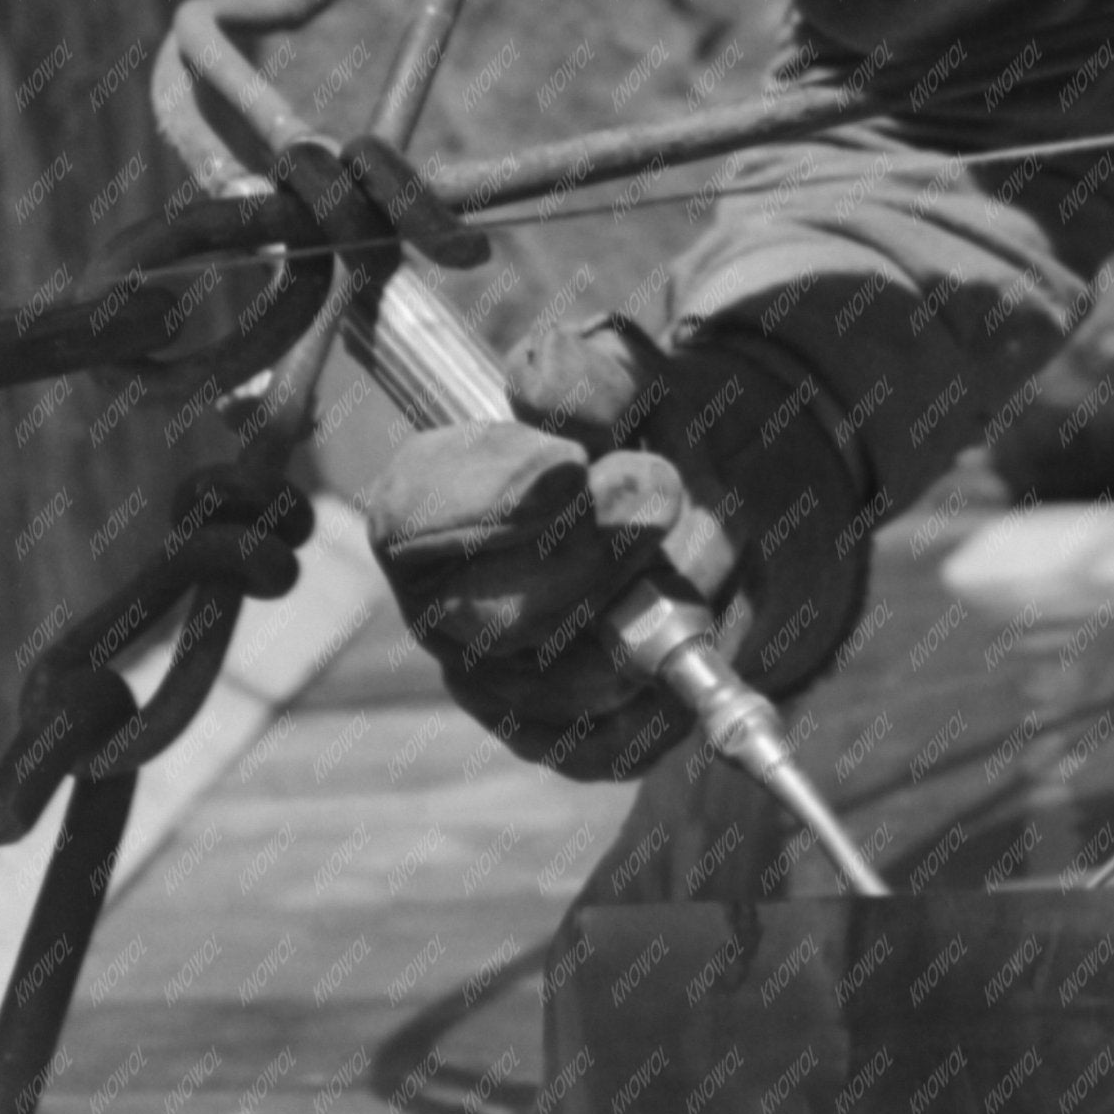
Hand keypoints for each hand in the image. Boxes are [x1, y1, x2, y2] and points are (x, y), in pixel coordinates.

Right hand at [367, 314, 871, 777]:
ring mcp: (492, 683)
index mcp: (424, 507)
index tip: (569, 465)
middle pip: (482, 614)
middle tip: (657, 495)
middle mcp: (440, 606)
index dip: (491, 499)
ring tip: (683, 556)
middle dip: (582, 555)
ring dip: (632, 614)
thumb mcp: (622, 375)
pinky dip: (654, 692)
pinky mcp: (557, 741)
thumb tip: (537, 376)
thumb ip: (581, 369)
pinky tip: (682, 633)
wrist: (700, 505)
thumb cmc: (637, 431)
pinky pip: (596, 744)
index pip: (413, 518)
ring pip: (546, 682)